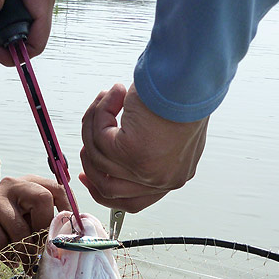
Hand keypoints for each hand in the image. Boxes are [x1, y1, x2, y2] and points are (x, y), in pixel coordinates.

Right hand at [0, 175, 68, 272]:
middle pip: (41, 198)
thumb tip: (68, 236)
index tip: (68, 230)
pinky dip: (6, 252)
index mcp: (30, 184)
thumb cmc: (8, 230)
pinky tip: (7, 256)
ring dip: (24, 248)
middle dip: (43, 228)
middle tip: (40, 246)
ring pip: (19, 226)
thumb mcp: (31, 223)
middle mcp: (12, 185)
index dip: (67, 208)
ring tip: (24, 258)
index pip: (56, 188)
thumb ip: (46, 223)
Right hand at [79, 83, 208, 212]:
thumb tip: (116, 148)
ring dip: (94, 125)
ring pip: (97, 159)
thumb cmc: (185, 92)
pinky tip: (113, 94)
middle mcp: (160, 180)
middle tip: (88, 134)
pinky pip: (98, 138)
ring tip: (107, 98)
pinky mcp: (131, 153)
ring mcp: (145, 171)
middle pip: (108, 188)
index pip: (132, 202)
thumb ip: (148, 149)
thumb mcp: (169, 131)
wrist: (190, 76)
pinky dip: (100, 112)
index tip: (87, 176)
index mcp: (172, 177)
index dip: (103, 190)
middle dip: (90, 162)